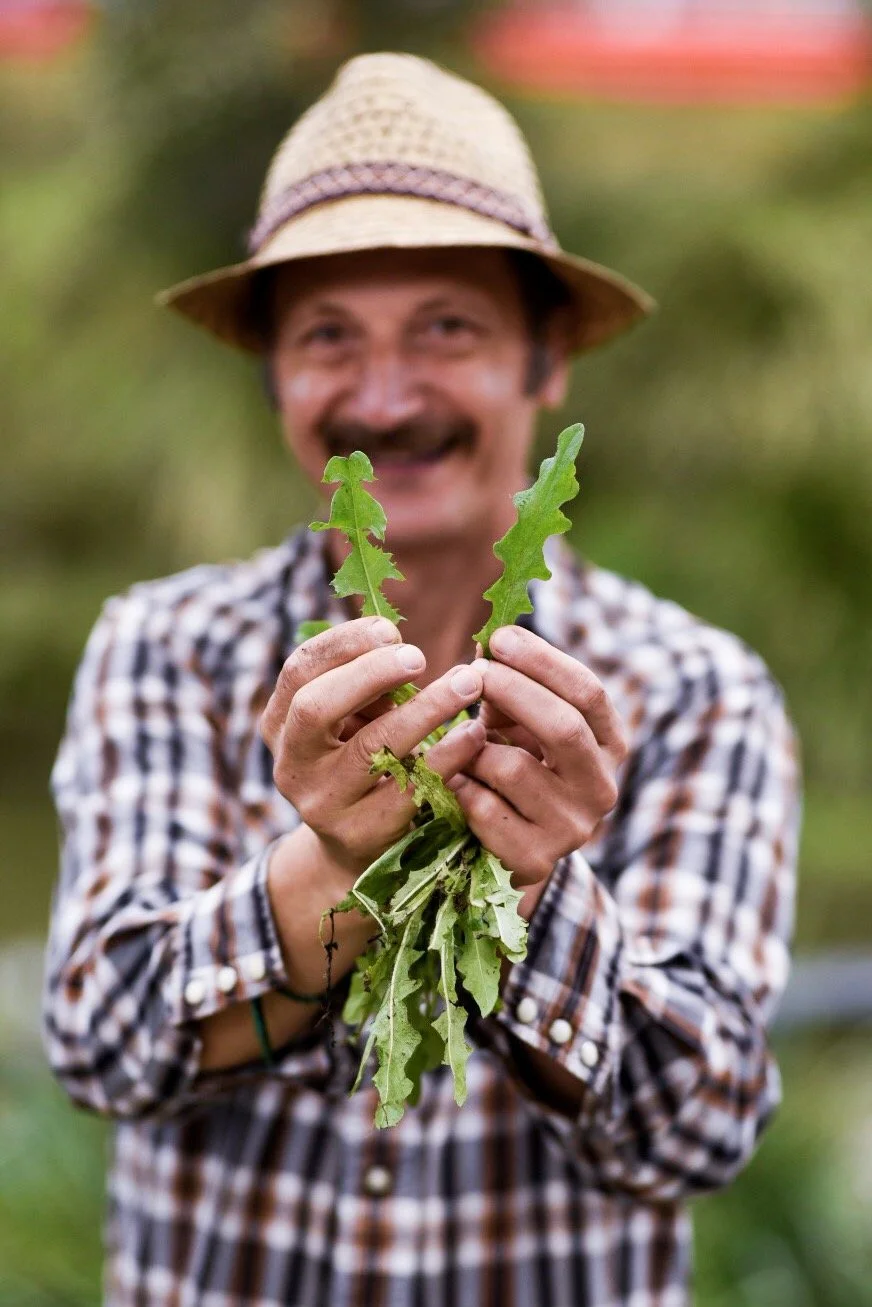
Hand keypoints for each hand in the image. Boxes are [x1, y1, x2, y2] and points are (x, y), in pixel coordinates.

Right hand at [259, 616, 486, 879]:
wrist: (355, 848)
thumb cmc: (361, 760)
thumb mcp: (351, 720)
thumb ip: (365, 685)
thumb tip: (394, 638)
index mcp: (280, 724)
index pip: (299, 671)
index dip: (343, 644)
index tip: (389, 628)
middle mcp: (292, 764)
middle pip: (316, 707)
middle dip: (370, 673)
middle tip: (420, 656)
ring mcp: (322, 804)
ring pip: (370, 747)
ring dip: (425, 709)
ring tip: (467, 683)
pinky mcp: (362, 834)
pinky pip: (410, 788)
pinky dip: (448, 756)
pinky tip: (475, 734)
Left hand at [448, 625, 627, 898]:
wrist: (507, 846)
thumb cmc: (512, 763)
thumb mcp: (518, 722)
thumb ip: (509, 686)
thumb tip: (488, 642)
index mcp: (609, 744)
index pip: (588, 692)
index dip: (542, 660)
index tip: (499, 637)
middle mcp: (602, 787)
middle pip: (563, 726)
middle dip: (511, 690)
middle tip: (472, 671)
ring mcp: (573, 828)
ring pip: (512, 767)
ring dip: (473, 748)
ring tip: (460, 746)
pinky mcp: (536, 859)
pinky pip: (484, 808)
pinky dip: (460, 788)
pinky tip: (454, 782)